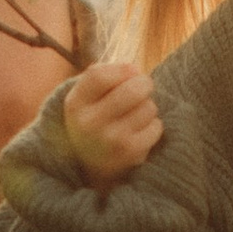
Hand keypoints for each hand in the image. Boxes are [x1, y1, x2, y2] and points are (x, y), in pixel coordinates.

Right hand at [62, 57, 163, 186]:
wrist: (90, 162)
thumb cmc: (94, 116)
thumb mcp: (86, 94)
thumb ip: (105, 73)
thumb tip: (134, 70)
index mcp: (75, 105)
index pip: (99, 75)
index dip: (121, 69)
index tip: (130, 72)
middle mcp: (90, 124)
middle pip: (133, 89)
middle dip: (144, 84)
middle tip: (143, 87)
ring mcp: (111, 141)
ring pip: (148, 107)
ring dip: (147, 107)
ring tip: (135, 114)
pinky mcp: (131, 154)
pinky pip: (156, 126)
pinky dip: (153, 125)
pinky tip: (139, 131)